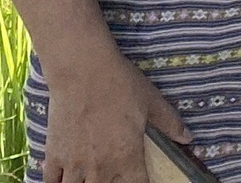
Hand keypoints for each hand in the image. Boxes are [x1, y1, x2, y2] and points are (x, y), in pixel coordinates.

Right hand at [40, 44, 190, 182]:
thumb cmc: (119, 83)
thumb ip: (170, 123)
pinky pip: (51, 182)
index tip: (141, 179)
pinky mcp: (53, 156)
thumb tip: (188, 138)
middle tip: (114, 176)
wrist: (82, 70)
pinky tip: (65, 180)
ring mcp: (74, 164)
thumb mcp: (151, 101)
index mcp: (126, 156)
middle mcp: (100, 166)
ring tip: (92, 178)